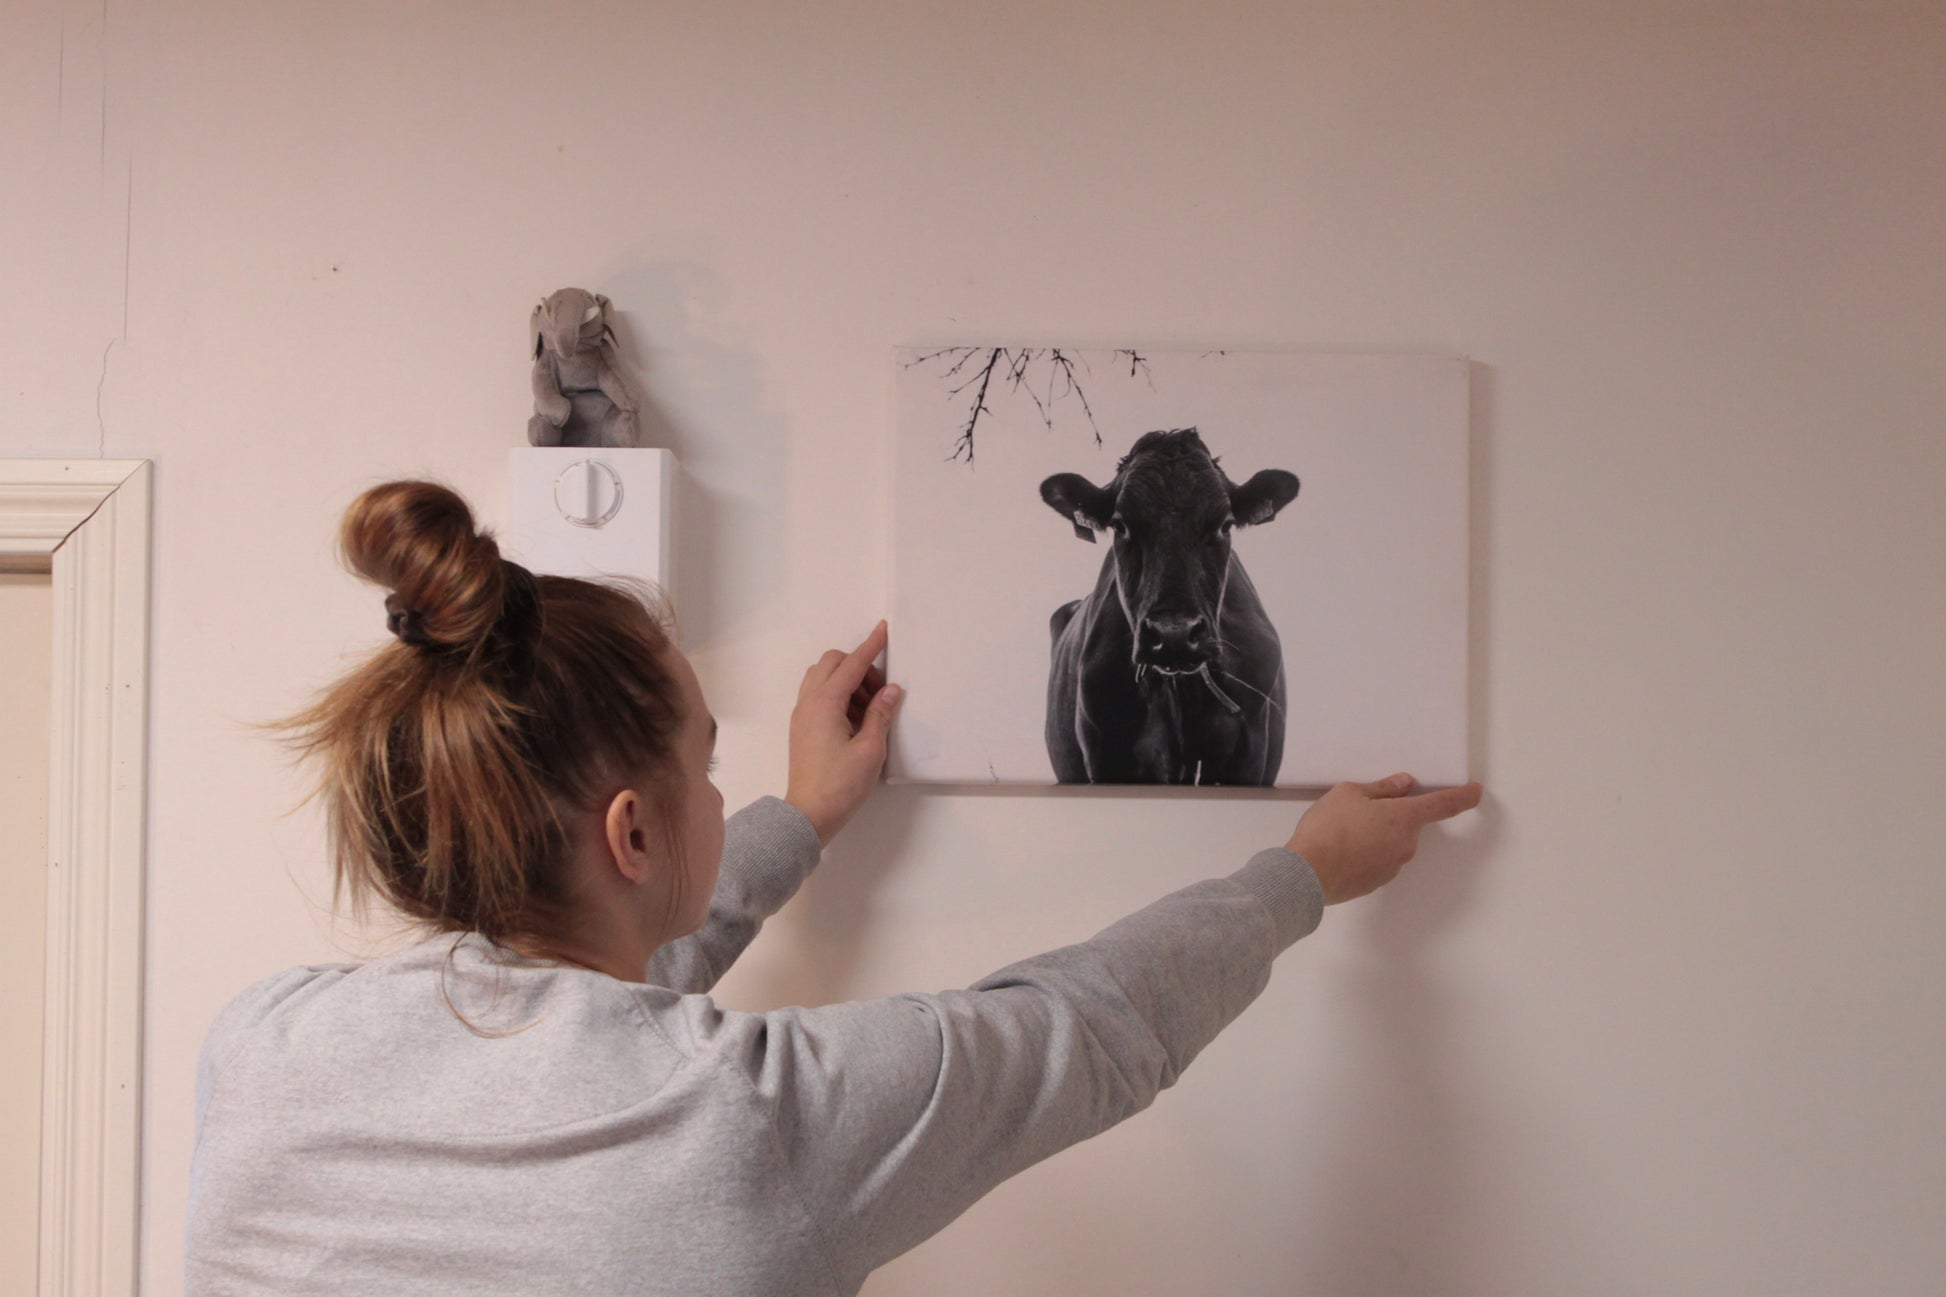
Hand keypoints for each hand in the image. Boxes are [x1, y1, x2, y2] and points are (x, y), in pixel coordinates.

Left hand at [785, 620, 902, 846]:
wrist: (808, 814)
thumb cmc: (841, 784)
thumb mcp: (870, 749)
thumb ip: (880, 713)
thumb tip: (891, 690)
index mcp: (825, 703)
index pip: (852, 664)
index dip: (871, 646)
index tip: (883, 629)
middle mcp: (808, 702)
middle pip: (831, 662)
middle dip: (858, 666)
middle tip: (880, 692)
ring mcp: (802, 714)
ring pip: (822, 677)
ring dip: (847, 680)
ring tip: (869, 710)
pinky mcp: (802, 727)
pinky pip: (818, 695)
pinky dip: (837, 695)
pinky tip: (855, 719)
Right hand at [1287, 773, 1483, 904]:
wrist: (1307, 873)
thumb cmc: (1329, 827)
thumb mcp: (1349, 793)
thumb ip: (1381, 788)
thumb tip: (1404, 784)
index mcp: (1404, 817)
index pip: (1443, 805)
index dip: (1462, 796)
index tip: (1475, 791)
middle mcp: (1406, 844)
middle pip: (1407, 825)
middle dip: (1389, 816)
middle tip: (1358, 810)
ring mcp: (1392, 867)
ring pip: (1390, 843)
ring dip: (1375, 836)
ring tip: (1342, 832)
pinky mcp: (1376, 883)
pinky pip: (1377, 861)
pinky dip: (1365, 854)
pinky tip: (1340, 851)